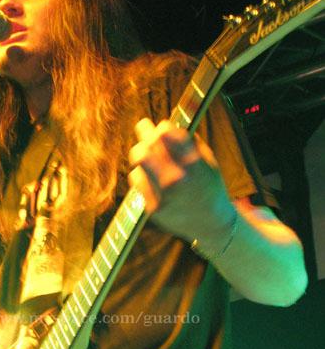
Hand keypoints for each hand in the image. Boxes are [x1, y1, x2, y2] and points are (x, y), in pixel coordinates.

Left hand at [128, 117, 233, 241]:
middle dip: (144, 134)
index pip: (165, 134)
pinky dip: (142, 173)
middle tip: (143, 127)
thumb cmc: (208, 186)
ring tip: (150, 155)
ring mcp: (163, 195)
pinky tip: (152, 176)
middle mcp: (176, 179)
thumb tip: (165, 125)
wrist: (211, 223)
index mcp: (193, 164)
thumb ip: (188, 142)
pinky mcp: (153, 207)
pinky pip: (137, 179)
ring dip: (143, 154)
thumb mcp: (208, 161)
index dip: (161, 127)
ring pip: (139, 161)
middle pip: (146, 147)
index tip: (160, 127)